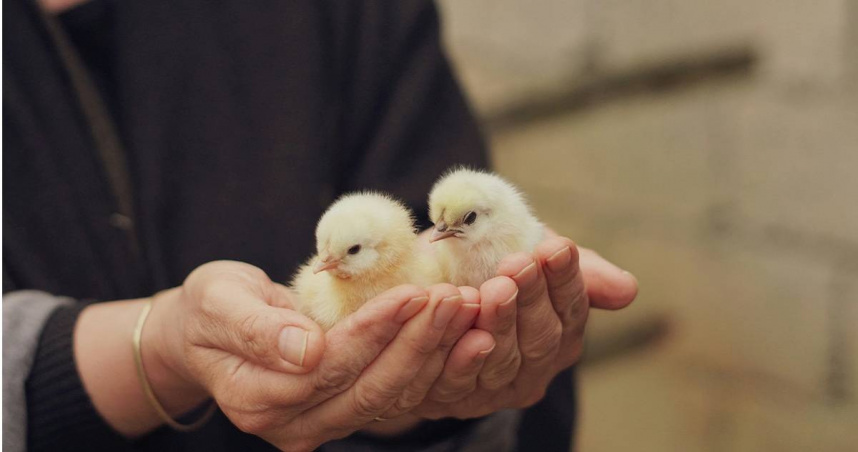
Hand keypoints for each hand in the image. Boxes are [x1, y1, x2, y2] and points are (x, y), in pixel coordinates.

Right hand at [148, 261, 467, 450]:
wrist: (206, 333)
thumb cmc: (210, 309)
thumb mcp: (219, 301)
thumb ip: (257, 328)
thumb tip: (306, 352)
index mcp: (256, 398)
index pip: (329, 367)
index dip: (374, 331)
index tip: (415, 293)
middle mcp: (291, 424)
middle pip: (367, 388)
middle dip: (417, 342)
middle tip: (456, 299)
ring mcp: (319, 424)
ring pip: (388, 395)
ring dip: (433, 352)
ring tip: (466, 309)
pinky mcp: (342, 412)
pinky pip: (393, 392)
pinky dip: (429, 361)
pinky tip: (458, 331)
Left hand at [412, 231, 636, 418]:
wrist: (439, 289)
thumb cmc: (496, 267)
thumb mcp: (537, 258)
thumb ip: (581, 272)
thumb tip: (628, 290)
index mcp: (564, 331)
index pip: (572, 307)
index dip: (564, 278)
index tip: (554, 246)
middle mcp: (539, 367)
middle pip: (542, 337)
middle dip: (532, 299)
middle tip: (520, 264)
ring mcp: (502, 387)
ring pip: (506, 360)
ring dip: (501, 324)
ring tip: (493, 289)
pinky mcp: (462, 399)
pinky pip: (462, 384)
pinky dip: (462, 356)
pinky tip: (460, 322)